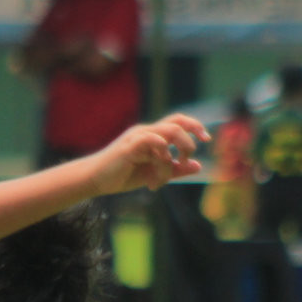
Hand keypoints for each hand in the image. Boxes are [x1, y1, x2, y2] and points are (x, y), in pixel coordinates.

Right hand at [88, 115, 209, 195]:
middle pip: (177, 122)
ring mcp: (138, 136)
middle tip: (190, 156)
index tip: (206, 139)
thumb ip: (175, 170)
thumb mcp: (154, 174)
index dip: (195, 126)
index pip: (179, 122)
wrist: (95, 180)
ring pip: (169, 133)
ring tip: (165, 176)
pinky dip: (161, 156)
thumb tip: (197, 166)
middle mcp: (147, 132)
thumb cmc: (122, 175)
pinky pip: (153, 141)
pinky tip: (155, 176)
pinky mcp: (130, 145)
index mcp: (154, 136)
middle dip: (192, 134)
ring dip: (175, 153)